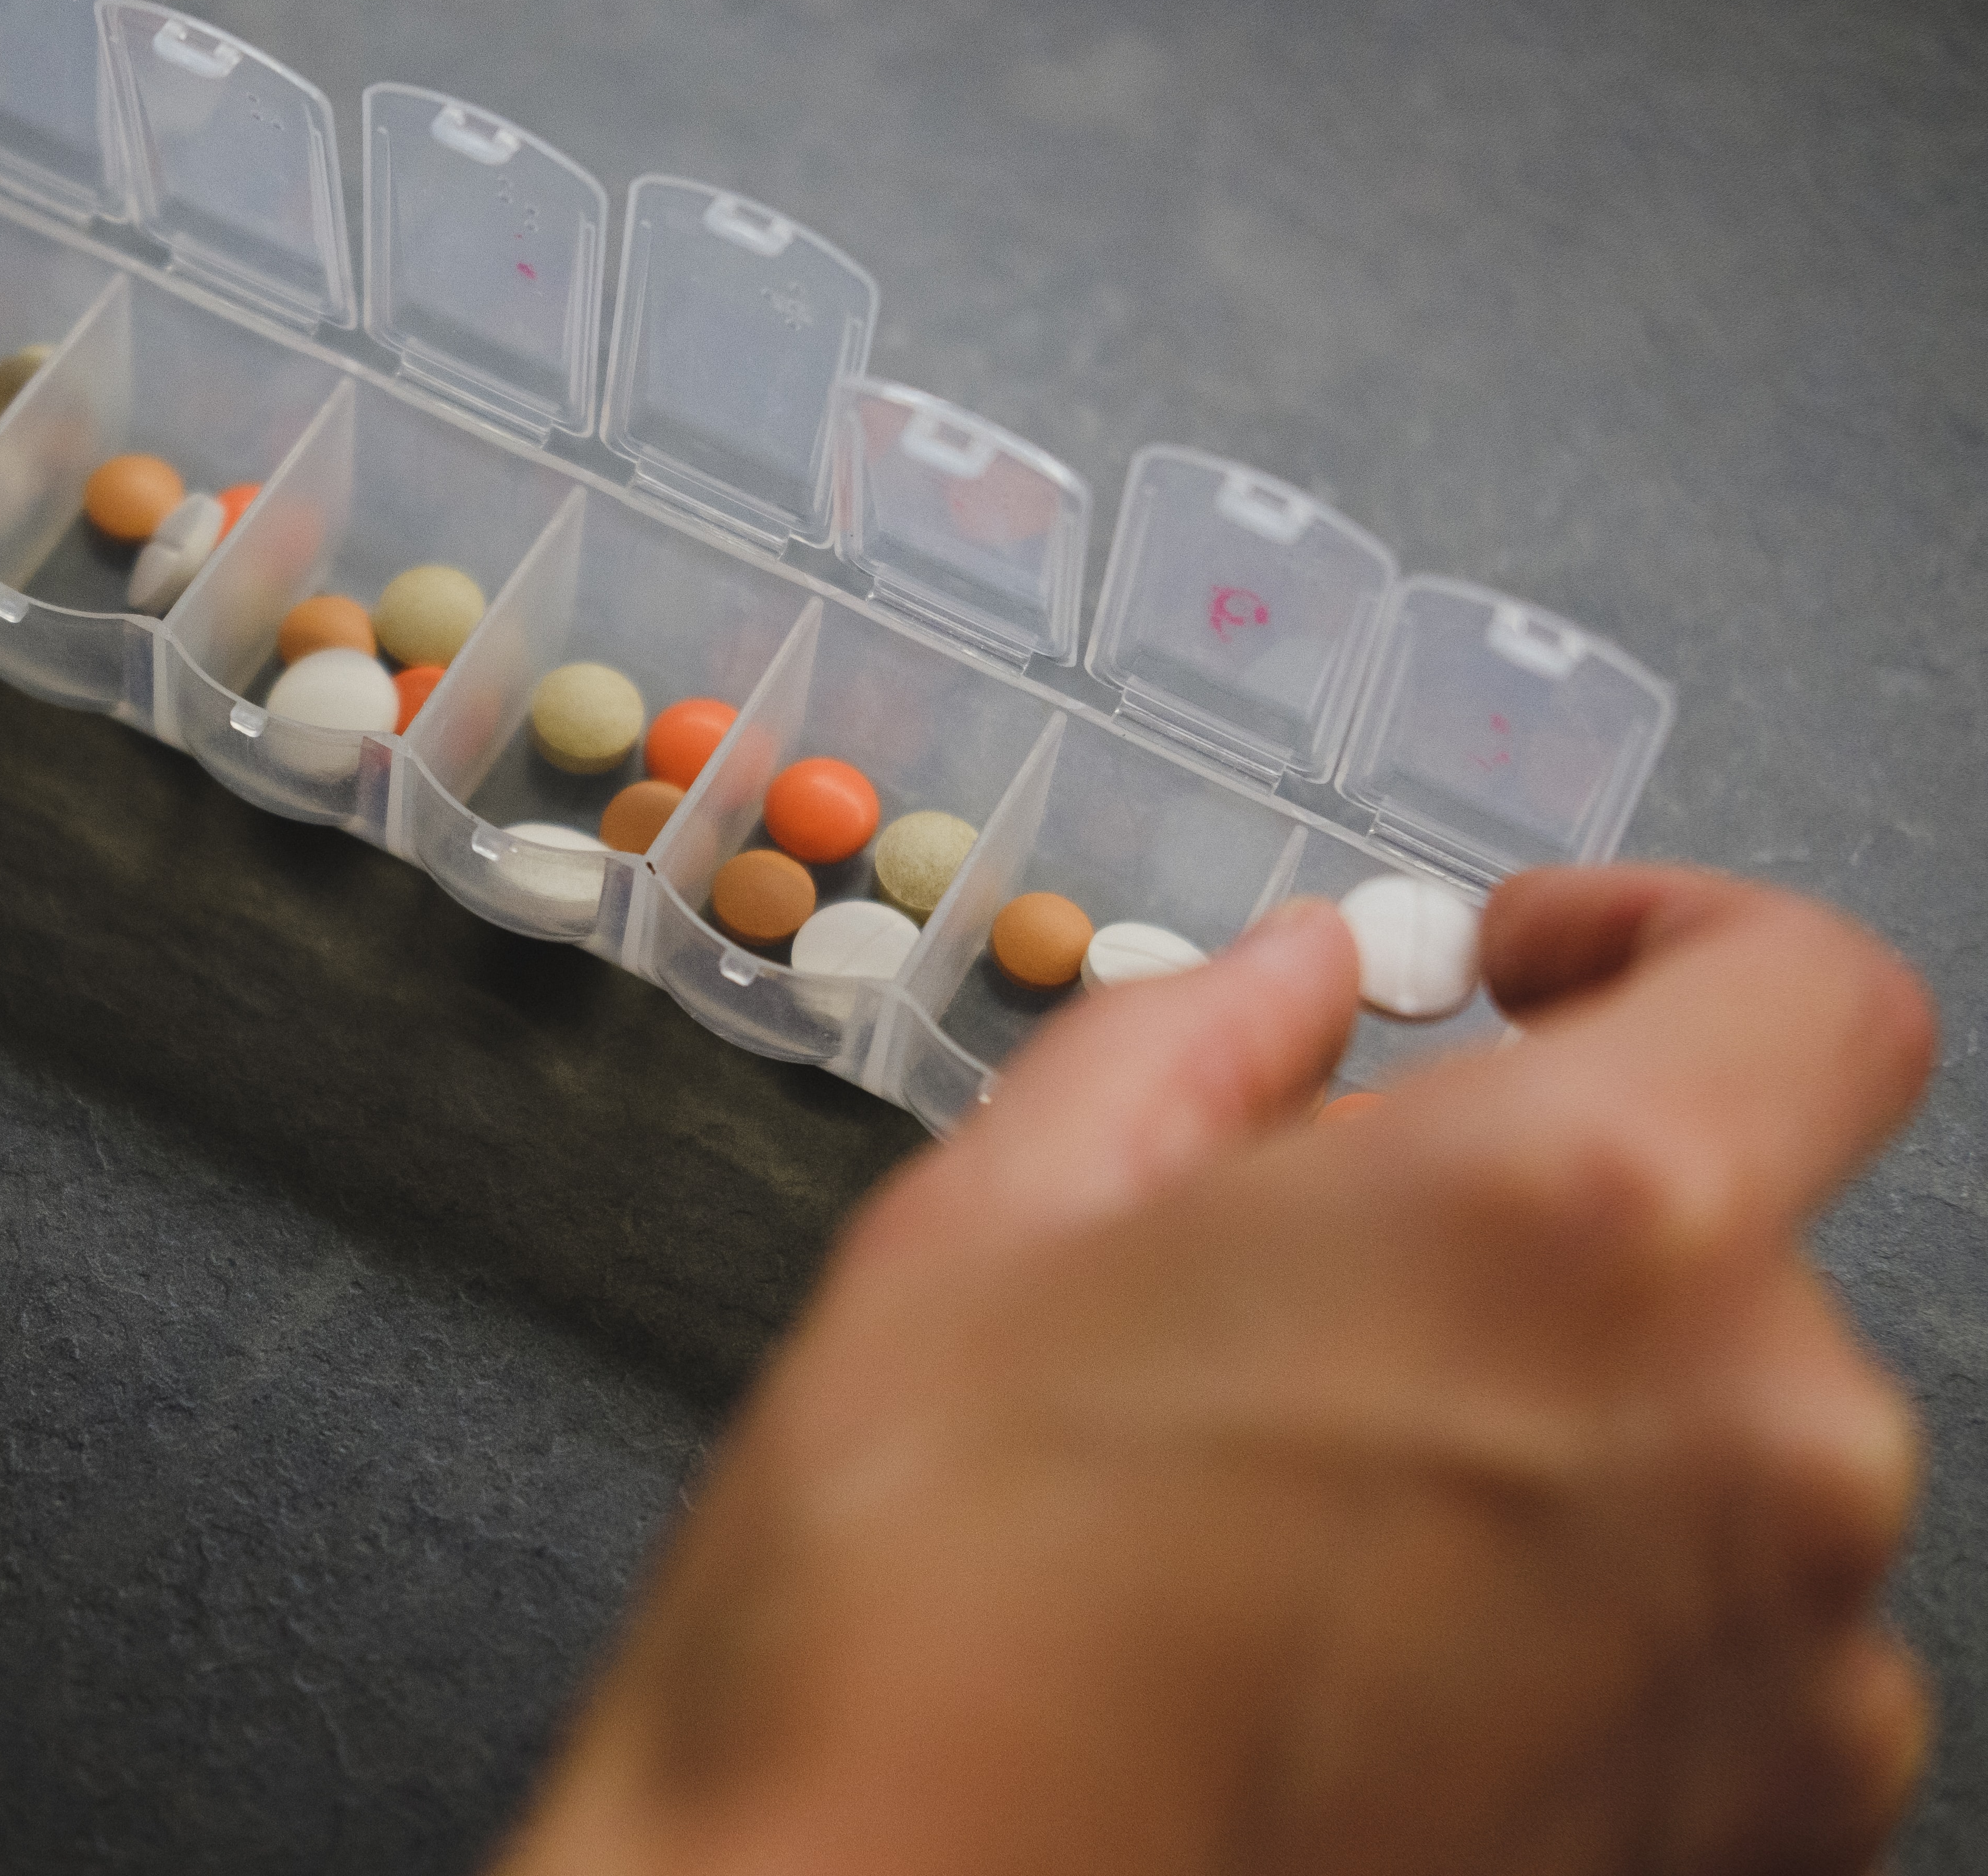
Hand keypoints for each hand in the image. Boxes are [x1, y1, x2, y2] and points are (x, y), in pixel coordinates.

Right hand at [496, 868, 1933, 1875]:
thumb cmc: (922, 1623)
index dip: (1668, 941)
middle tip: (1286, 1297)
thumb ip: (1190, 1048)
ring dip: (1548, 1432)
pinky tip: (1355, 1668)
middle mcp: (1752, 1445)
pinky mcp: (1760, 1853)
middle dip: (1521, 1228)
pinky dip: (1579, 1622)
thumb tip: (1295, 984)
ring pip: (1711, 1456)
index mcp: (1579, 1221)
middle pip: (1715, 1241)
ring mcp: (1784, 1683)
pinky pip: (1723, 1658)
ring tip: (1291, 1521)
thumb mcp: (990, 1229)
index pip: (1803, 993)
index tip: (1535, 979)